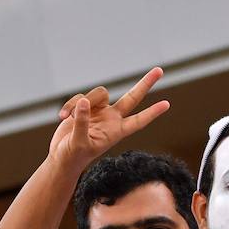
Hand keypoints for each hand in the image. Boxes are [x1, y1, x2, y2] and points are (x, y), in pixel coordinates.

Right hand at [49, 68, 170, 172]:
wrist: (62, 157)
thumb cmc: (73, 157)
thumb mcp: (78, 143)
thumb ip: (82, 122)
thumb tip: (83, 102)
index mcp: (115, 132)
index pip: (137, 121)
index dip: (151, 113)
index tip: (166, 104)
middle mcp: (111, 119)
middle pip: (132, 97)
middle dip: (145, 84)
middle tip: (160, 70)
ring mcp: (99, 112)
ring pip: (99, 93)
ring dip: (82, 102)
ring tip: (68, 118)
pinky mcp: (85, 107)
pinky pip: (79, 97)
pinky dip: (69, 105)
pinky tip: (62, 117)